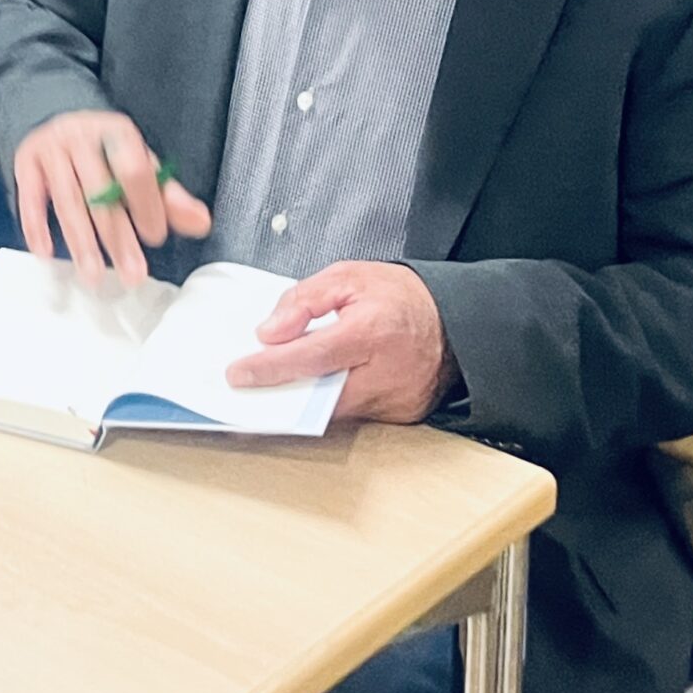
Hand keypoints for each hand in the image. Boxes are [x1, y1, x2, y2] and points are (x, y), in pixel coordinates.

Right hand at [12, 110, 211, 284]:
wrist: (55, 116)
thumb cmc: (105, 150)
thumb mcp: (138, 161)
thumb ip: (167, 194)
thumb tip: (201, 223)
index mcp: (117, 133)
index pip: (134, 169)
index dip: (146, 204)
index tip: (155, 237)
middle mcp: (81, 137)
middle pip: (100, 192)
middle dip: (117, 237)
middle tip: (132, 274)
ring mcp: (50, 149)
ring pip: (67, 201)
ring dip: (81, 243)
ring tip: (93, 277)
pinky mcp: (25, 162)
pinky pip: (29, 198)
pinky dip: (36, 227)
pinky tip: (46, 254)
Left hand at [227, 262, 458, 423]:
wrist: (454, 321)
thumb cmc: (402, 297)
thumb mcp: (348, 277)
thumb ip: (304, 300)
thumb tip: (269, 332)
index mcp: (372, 332)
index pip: (310, 356)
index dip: (270, 367)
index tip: (238, 374)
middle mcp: (386, 373)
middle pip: (319, 395)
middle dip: (279, 393)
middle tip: (247, 387)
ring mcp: (396, 400)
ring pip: (333, 411)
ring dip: (301, 401)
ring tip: (272, 386)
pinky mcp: (401, 415)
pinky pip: (354, 415)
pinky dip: (328, 405)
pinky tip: (308, 391)